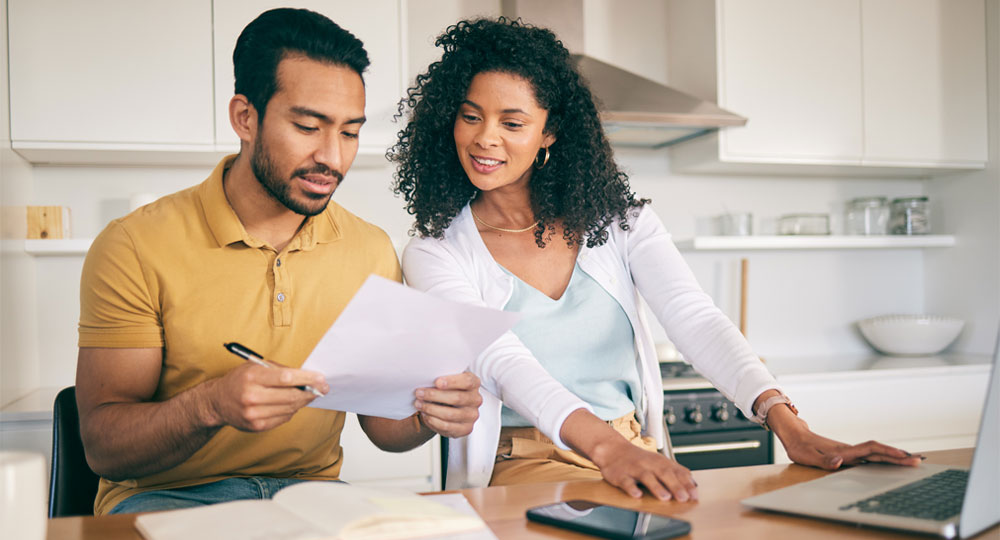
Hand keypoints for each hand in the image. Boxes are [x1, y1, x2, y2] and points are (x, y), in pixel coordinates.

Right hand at [199, 362, 328, 431]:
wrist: (217, 402)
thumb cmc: (240, 380)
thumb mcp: (255, 366)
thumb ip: (279, 370)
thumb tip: (307, 376)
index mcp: (252, 377)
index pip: (286, 378)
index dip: (307, 378)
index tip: (321, 378)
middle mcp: (252, 396)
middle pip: (290, 396)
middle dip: (310, 392)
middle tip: (323, 388)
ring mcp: (254, 414)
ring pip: (289, 409)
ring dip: (303, 401)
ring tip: (309, 394)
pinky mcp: (257, 426)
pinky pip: (283, 418)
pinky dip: (291, 411)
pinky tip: (292, 404)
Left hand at [414, 372, 481, 437]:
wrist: (447, 406)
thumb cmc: (446, 389)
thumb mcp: (447, 379)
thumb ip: (442, 377)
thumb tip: (426, 378)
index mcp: (474, 383)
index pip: (467, 381)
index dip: (452, 381)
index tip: (437, 382)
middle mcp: (476, 399)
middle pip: (457, 398)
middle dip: (434, 395)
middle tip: (419, 393)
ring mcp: (472, 415)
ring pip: (450, 414)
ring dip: (431, 409)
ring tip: (418, 404)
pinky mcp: (466, 429)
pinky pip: (447, 426)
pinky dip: (433, 420)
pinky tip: (425, 414)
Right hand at [591, 439, 697, 501]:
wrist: (613, 449)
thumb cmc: (638, 459)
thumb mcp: (659, 462)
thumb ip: (676, 472)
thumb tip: (694, 485)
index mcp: (660, 462)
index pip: (677, 472)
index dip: (687, 484)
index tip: (694, 496)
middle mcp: (649, 464)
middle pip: (664, 473)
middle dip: (675, 486)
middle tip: (684, 498)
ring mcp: (634, 469)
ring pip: (646, 477)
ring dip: (656, 487)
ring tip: (665, 497)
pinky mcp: (620, 475)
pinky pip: (626, 482)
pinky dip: (632, 488)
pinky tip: (637, 495)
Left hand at [768, 406, 922, 469]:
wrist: (794, 435)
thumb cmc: (799, 447)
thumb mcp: (807, 456)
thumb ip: (824, 460)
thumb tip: (840, 461)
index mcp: (843, 451)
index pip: (870, 450)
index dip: (887, 452)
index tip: (903, 456)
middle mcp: (849, 450)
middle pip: (878, 451)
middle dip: (897, 456)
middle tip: (917, 460)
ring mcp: (849, 452)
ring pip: (875, 453)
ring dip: (892, 456)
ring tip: (910, 461)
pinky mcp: (847, 454)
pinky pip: (869, 456)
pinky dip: (882, 458)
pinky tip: (889, 462)